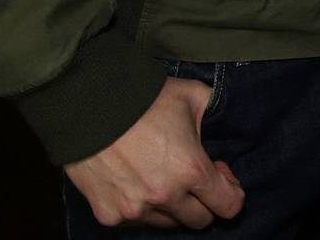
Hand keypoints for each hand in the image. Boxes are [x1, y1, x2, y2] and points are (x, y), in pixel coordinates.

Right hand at [62, 77, 243, 228]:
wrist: (89, 106)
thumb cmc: (144, 99)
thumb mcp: (194, 95)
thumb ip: (218, 113)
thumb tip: (229, 125)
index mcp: (191, 170)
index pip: (229, 206)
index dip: (230, 191)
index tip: (219, 175)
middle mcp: (165, 196)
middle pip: (199, 221)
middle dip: (202, 201)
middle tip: (191, 177)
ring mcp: (135, 209)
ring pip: (168, 223)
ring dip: (172, 206)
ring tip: (161, 176)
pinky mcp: (109, 215)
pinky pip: (136, 221)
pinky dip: (141, 207)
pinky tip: (136, 181)